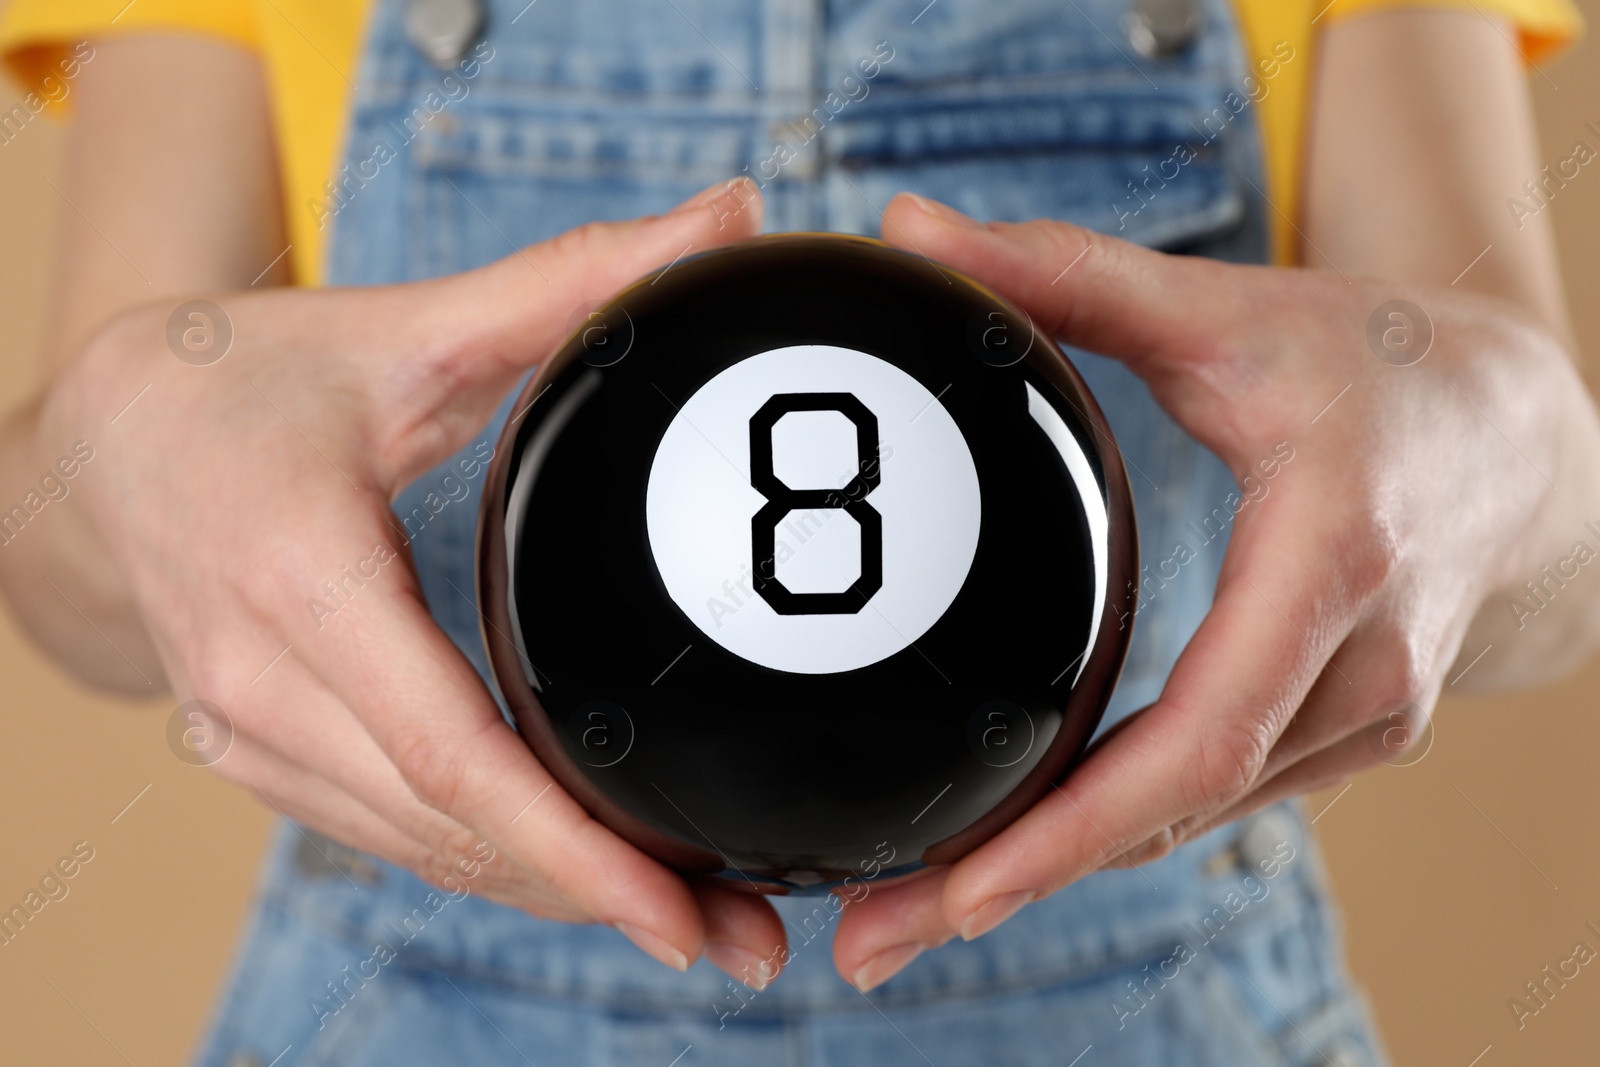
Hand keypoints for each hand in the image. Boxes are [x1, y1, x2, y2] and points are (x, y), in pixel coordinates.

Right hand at [23, 178, 790, 982]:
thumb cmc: (243, 382)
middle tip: (748, 941)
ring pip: (425, 849)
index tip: (677, 912)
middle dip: (600, 895)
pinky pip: (393, 829)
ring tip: (698, 924)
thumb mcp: (402, 324)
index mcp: (297, 580)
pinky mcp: (263, 752)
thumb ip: (570, 279)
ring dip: (556, 894)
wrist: (98, 446)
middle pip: (453, 827)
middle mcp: (263, 684)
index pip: (448, 751)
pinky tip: (583, 875)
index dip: (567, 846)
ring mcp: (252, 735)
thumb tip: (733, 216)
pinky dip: (493, 859)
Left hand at [831, 192, 1599, 989]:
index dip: (1078, 824)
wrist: (1522, 438)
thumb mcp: (1227, 309)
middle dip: (1017, 885)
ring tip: (905, 915)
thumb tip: (908, 234)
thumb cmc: (1378, 369)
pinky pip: (1207, 796)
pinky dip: (1106, 830)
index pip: (1201, 735)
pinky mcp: (1340, 733)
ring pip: (1183, 824)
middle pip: (1171, 814)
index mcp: (1331, 564)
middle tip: (870, 943)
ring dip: (1049, 872)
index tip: (957, 886)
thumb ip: (1066, 274)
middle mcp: (1357, 669)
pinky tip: (1011, 847)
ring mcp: (1360, 718)